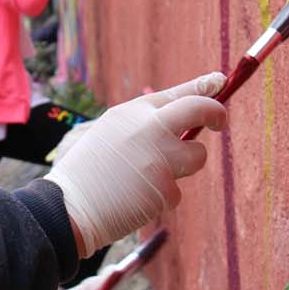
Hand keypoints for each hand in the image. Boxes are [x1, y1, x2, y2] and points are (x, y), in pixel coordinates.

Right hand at [44, 73, 226, 255]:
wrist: (68, 206)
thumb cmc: (84, 172)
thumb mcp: (107, 134)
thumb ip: (141, 127)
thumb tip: (178, 127)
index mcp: (132, 113)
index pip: (176, 94)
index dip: (202, 87)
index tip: (219, 83)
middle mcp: (150, 129)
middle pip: (199, 110)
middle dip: (216, 113)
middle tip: (220, 121)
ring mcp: (160, 159)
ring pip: (197, 156)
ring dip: (185, 166)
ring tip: (150, 176)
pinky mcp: (165, 189)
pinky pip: (176, 191)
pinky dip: (161, 197)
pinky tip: (136, 199)